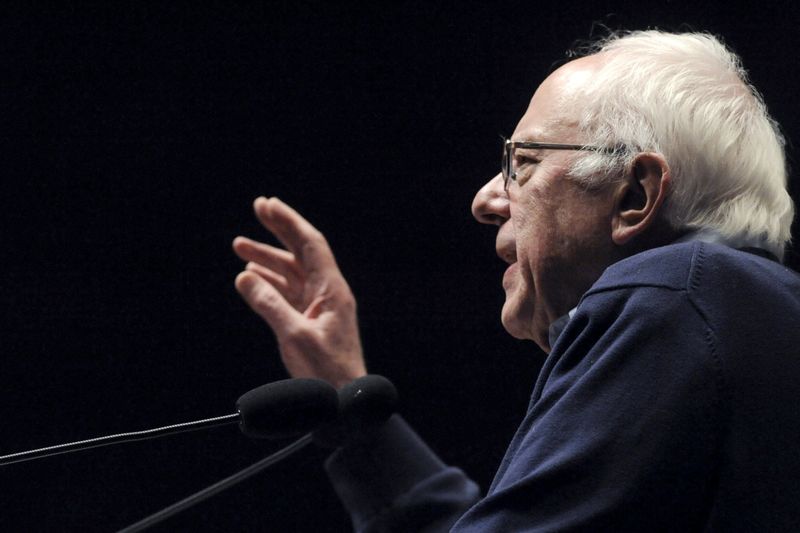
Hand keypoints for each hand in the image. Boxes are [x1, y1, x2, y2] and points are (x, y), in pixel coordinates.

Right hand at [233, 197, 365, 388]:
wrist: (345, 401)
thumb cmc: (327, 373)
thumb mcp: (295, 337)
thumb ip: (269, 305)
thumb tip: (244, 277)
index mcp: (332, 290)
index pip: (310, 245)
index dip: (289, 222)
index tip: (268, 205)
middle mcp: (327, 292)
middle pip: (301, 252)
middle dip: (279, 229)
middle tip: (258, 207)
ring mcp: (318, 306)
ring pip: (290, 273)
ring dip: (267, 258)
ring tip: (239, 245)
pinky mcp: (309, 321)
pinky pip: (287, 293)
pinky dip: (268, 282)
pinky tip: (250, 276)